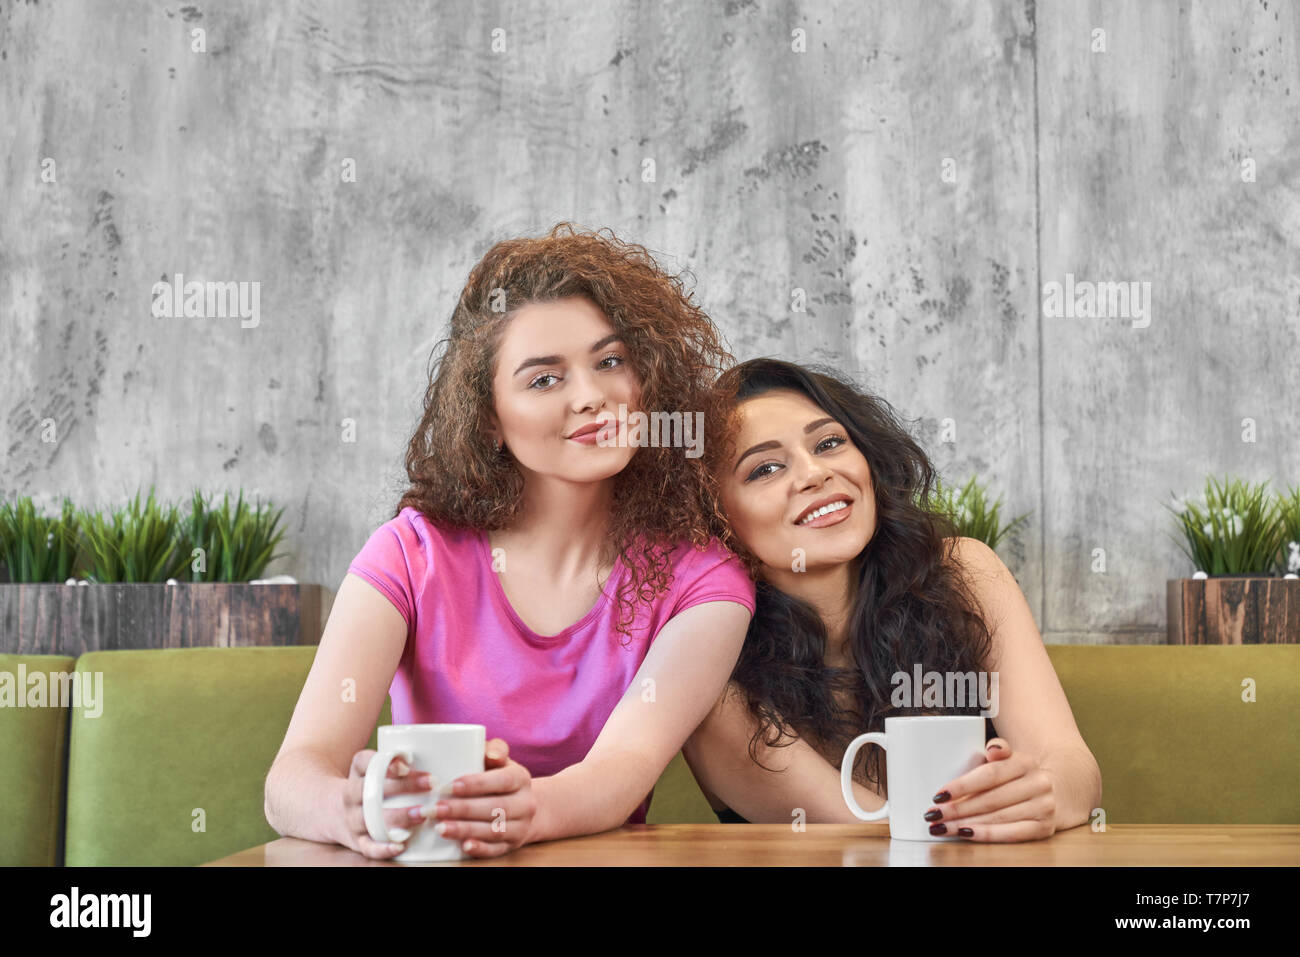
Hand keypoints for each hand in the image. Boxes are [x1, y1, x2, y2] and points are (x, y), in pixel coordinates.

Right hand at [337, 748, 437, 859]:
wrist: (333, 812)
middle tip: (431, 784)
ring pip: (370, 819)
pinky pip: (368, 846)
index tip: (406, 765)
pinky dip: (383, 848)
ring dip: (398, 817)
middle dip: (403, 786)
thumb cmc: (368, 786)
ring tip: (423, 814)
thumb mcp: (373, 768)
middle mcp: (351, 795)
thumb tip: (431, 757)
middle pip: (371, 789)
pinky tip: (400, 846)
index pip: (364, 762)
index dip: (385, 763)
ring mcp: (353, 819)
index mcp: (357, 772)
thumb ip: (397, 761)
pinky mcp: (357, 841)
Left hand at [431, 738, 537, 858]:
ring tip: (440, 827)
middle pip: (496, 808)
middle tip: (436, 809)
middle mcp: (525, 803)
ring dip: (466, 830)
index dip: (477, 784)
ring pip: (494, 831)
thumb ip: (493, 749)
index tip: (451, 786)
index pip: (502, 781)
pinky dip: (480, 849)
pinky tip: (463, 846)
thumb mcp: (500, 760)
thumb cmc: (500, 777)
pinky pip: (497, 850)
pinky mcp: (512, 845)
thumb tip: (489, 754)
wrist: (524, 806)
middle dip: (463, 809)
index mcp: (521, 778)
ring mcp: (521, 827)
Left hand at [921, 738, 1057, 841]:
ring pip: (998, 818)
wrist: (1056, 790)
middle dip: (958, 809)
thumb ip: (998, 749)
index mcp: (1025, 762)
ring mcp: (1044, 807)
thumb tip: (993, 748)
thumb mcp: (1009, 757)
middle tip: (933, 815)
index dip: (962, 786)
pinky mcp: (1044, 828)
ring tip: (941, 827)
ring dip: (965, 824)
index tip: (938, 795)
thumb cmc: (1018, 775)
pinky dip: (986, 835)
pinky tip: (965, 833)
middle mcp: (1038, 784)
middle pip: (990, 800)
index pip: (989, 775)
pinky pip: (1011, 834)